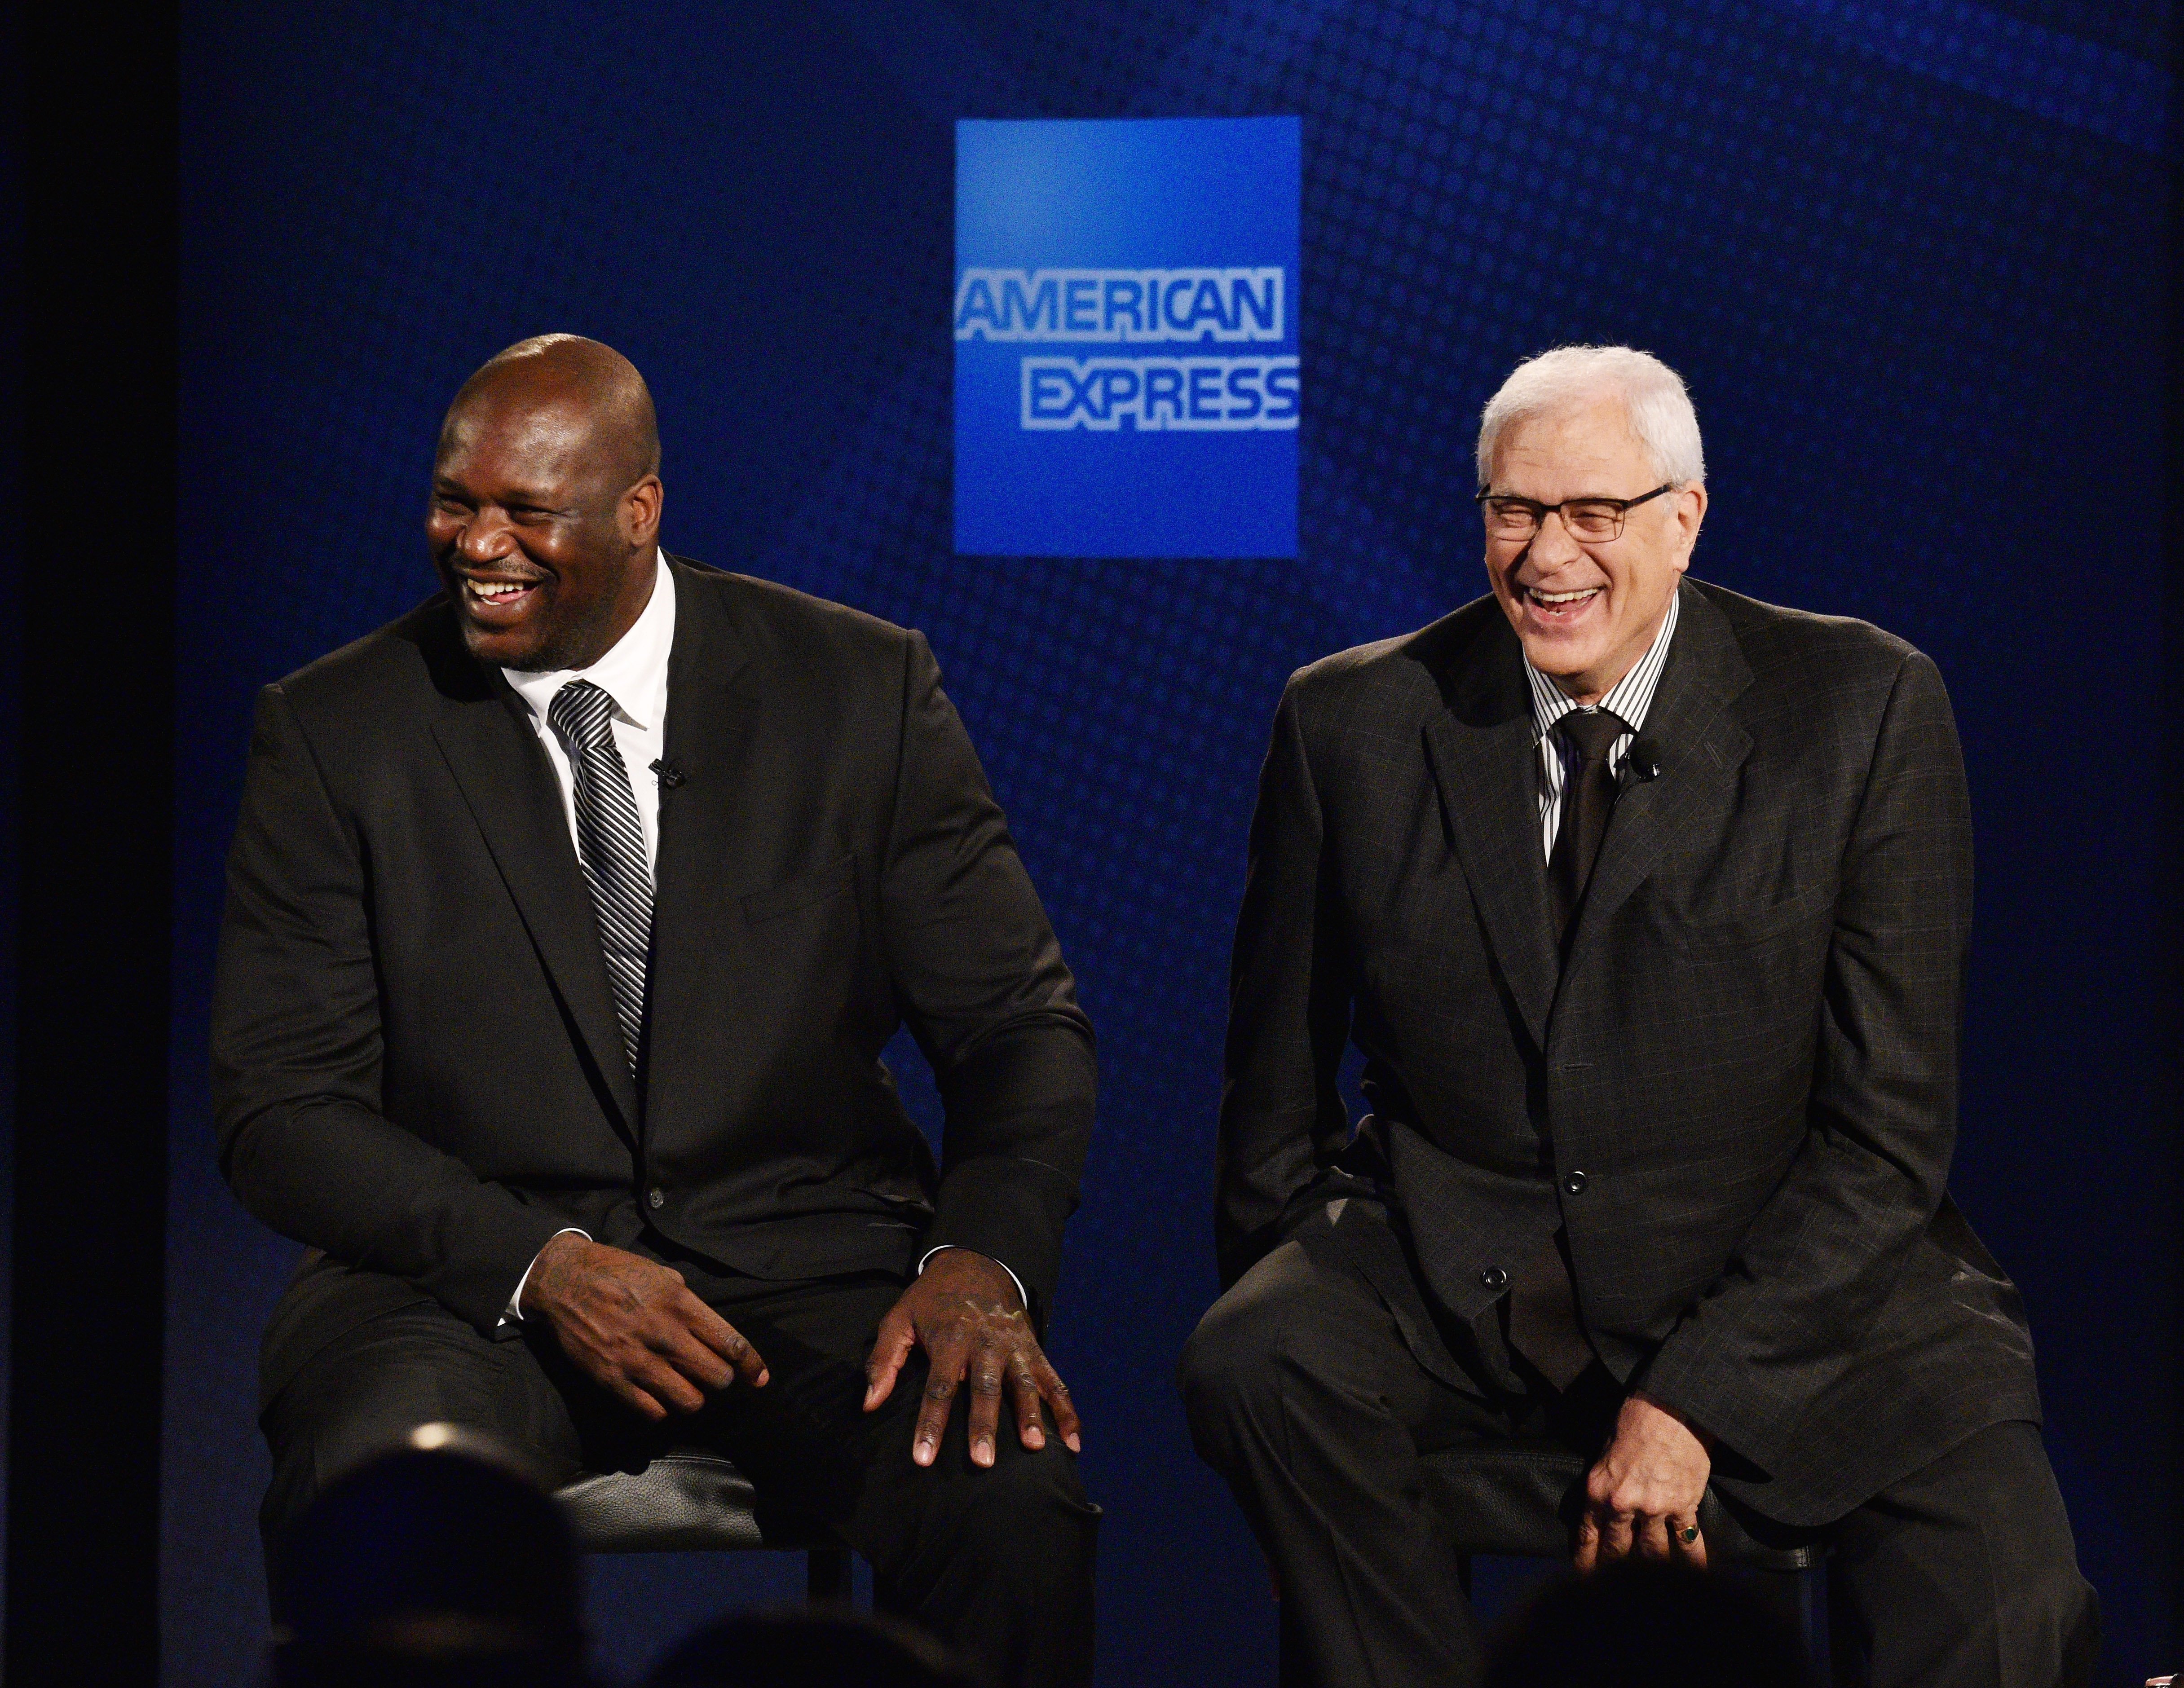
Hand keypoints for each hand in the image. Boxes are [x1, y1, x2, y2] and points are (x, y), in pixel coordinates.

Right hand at [523, 1233, 766, 1420]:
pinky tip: (657, 1394)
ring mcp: (638, 1361)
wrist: (565, 1282)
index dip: (751, 1365)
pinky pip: (653, 1413)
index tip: (758, 1377)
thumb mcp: (663, 1276)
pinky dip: (661, 1409)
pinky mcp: (614, 1380)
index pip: (731, 1344)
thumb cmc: (618, 1274)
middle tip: (710, 1374)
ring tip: (683, 1385)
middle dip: (720, 1379)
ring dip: (692, 1396)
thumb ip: (691, 1307)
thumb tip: (715, 1336)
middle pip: (716, 1377)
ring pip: (689, 1401)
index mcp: (681, 1304)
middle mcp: (664, 1335)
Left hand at [863, 1249, 1082, 1468]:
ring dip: (1031, 1415)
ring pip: (1024, 1383)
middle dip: (984, 1425)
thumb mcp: (900, 1319)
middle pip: (985, 1388)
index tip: (924, 1458)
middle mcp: (985, 1344)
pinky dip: (1066, 1410)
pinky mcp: (1034, 1347)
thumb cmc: (932, 1300)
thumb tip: (869, 1404)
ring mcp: (1014, 1345)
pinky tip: (1074, 1441)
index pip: (938, 1388)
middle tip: (983, 1462)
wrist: (976, 1261)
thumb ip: (884, 1360)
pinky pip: (1054, 1380)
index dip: (931, 1423)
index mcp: (950, 1340)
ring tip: (1036, 1447)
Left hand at [1574, 1391, 1712, 1571]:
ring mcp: (1655, 1508)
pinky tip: (1695, 1576)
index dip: (1587, 1561)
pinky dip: (1691, 1562)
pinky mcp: (1684, 1506)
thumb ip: (1605, 1484)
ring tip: (1653, 1586)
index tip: (1585, 1579)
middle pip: (1618, 1549)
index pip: (1588, 1535)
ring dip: (1652, 1569)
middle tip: (1614, 1589)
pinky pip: (1687, 1542)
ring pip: (1651, 1552)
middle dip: (1616, 1569)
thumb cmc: (1635, 1419)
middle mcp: (1623, 1505)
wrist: (1671, 1405)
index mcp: (1598, 1490)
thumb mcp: (1605, 1451)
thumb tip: (1605, 1506)